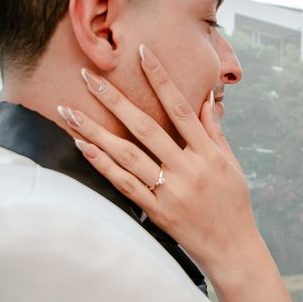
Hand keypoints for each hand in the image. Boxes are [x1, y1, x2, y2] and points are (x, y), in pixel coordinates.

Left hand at [59, 45, 260, 273]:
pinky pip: (126, 185)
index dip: (161, 79)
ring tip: (68, 111)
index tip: (142, 53)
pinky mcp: (158, 211)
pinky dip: (103, 165)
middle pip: (146, 127)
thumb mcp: (231, 165)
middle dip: (115, 99)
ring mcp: (171, 191)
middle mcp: (188, 169)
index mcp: (209, 154)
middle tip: (88, 76)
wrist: (233, 248)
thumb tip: (206, 100)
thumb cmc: (234, 204)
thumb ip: (215, 132)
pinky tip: (83, 147)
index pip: (181, 109)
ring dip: (95, 131)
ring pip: (128, 155)